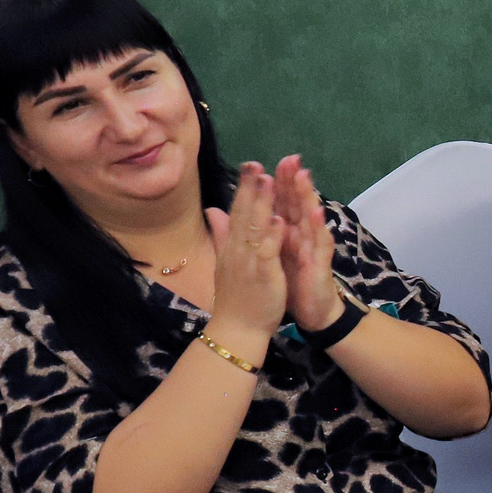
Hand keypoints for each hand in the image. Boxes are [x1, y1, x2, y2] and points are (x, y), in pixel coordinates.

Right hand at [205, 163, 290, 340]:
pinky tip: (278, 220)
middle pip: (243, 214)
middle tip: (255, 163)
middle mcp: (237, 250)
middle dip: (249, 188)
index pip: (237, 212)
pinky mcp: (263, 276)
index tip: (250, 165)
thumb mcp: (226, 260)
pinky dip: (271, 236)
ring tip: (267, 180)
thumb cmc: (235, 296)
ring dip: (260, 204)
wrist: (236, 329)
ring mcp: (248, 262)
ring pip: (254, 229)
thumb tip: (213, 210)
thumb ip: (222, 234)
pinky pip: (267, 253)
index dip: (243, 189)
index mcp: (232, 246)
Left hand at [268, 155, 344, 331]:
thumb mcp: (268, 256)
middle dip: (293, 181)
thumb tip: (234, 214)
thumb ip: (253, 232)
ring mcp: (313, 248)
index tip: (262, 164)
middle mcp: (301, 236)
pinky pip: (320, 243)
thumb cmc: (291, 282)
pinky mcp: (321, 263)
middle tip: (290, 158)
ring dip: (308, 196)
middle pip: (296, 204)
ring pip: (310, 217)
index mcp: (286, 234)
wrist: (311, 312)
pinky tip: (315, 212)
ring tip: (303, 175)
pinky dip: (317, 227)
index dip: (272, 184)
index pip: (278, 203)